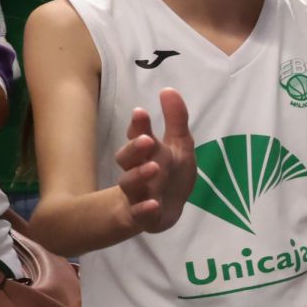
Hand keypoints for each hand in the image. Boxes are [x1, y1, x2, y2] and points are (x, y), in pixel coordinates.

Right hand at [113, 89, 195, 233]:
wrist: (162, 210)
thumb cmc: (169, 173)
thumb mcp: (179, 145)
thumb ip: (176, 120)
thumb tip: (169, 90)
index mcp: (146, 154)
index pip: (137, 136)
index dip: (138, 126)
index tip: (142, 112)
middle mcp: (137, 171)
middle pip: (127, 159)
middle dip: (135, 148)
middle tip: (147, 140)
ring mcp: (138, 194)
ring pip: (130, 185)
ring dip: (139, 175)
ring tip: (153, 168)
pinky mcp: (144, 216)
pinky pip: (140, 214)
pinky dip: (144, 210)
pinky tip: (153, 204)